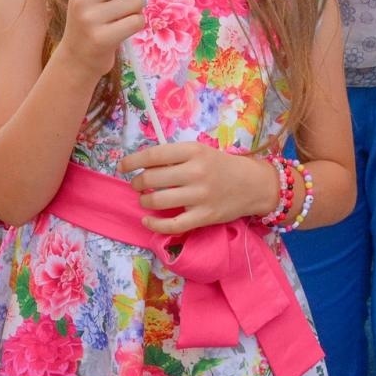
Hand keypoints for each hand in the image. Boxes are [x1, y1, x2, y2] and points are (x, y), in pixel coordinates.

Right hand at [57, 0, 151, 77]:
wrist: (77, 58)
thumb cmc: (91, 20)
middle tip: (126, 2)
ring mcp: (90, 18)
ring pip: (136, 1)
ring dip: (137, 10)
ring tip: (121, 19)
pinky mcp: (102, 38)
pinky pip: (137, 21)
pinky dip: (136, 25)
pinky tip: (122, 30)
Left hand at [118, 142, 278, 233]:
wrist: (253, 184)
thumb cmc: (221, 166)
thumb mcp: (200, 151)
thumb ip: (175, 157)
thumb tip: (142, 165)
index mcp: (193, 151)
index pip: (154, 155)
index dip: (133, 161)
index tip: (123, 166)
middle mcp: (195, 172)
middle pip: (152, 178)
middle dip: (137, 183)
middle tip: (137, 185)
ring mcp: (200, 196)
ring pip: (158, 201)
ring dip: (144, 201)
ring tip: (144, 199)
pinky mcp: (204, 216)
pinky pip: (172, 225)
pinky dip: (154, 224)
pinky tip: (147, 221)